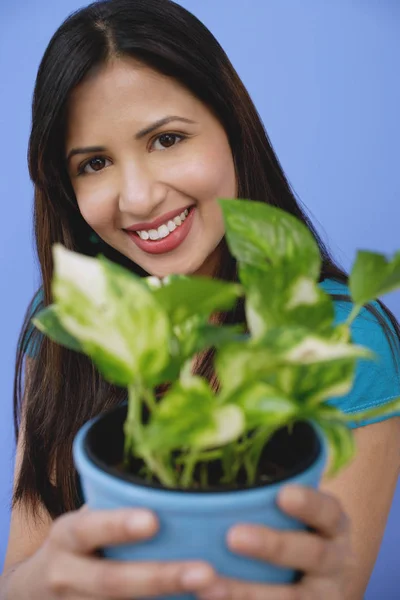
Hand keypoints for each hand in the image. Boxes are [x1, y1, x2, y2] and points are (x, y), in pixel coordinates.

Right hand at [7, 504, 217, 598]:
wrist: (34, 591)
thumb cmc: (77, 544)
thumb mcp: (83, 522)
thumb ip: (115, 507)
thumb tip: (177, 485)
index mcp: (66, 536)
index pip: (88, 529)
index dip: (118, 525)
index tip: (153, 521)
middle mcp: (65, 575)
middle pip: (112, 582)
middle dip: (159, 578)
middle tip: (206, 572)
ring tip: (214, 594)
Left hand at [197, 485, 355, 599]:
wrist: (314, 580)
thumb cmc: (291, 527)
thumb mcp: (292, 508)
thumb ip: (266, 487)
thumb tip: (218, 437)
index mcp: (332, 523)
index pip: (327, 511)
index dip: (309, 504)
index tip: (283, 494)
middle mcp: (335, 560)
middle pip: (312, 555)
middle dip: (274, 546)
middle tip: (234, 536)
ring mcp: (320, 594)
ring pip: (292, 599)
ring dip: (248, 593)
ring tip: (208, 587)